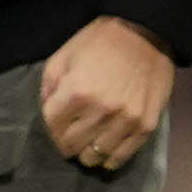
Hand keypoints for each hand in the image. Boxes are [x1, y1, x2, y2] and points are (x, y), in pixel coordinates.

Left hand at [40, 16, 173, 170]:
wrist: (145, 33)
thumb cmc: (99, 42)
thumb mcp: (63, 56)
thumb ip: (48, 87)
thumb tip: (46, 113)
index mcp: (76, 92)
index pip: (51, 127)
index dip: (50, 128)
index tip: (55, 125)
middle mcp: (100, 111)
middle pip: (70, 146)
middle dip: (65, 142)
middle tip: (70, 134)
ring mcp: (125, 121)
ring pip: (93, 157)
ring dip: (86, 153)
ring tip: (88, 142)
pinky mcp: (145, 126)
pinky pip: (121, 158)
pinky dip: (109, 159)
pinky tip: (106, 150)